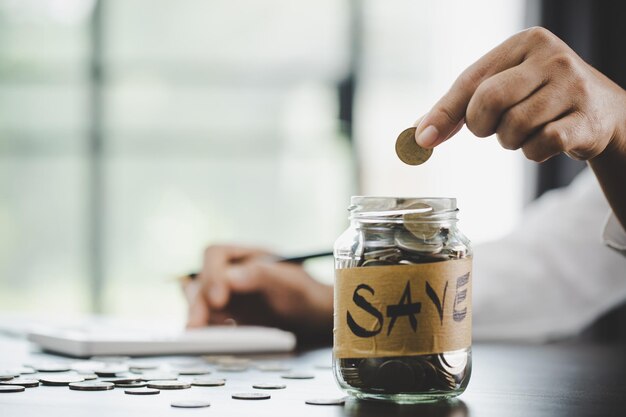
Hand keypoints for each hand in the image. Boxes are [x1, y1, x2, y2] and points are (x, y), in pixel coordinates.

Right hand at [182, 245, 332, 343]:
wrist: (313, 317)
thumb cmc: (306, 294)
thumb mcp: (291, 282)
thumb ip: (263, 275)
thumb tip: (230, 277)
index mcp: (246, 256)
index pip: (215, 255)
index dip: (212, 275)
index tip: (219, 299)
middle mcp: (231, 272)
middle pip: (201, 280)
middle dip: (197, 303)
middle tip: (196, 327)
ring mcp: (226, 295)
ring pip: (198, 301)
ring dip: (196, 317)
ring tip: (198, 336)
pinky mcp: (225, 316)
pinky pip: (206, 320)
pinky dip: (205, 329)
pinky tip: (210, 340)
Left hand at [414, 26, 625, 161]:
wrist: (602, 112)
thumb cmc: (538, 97)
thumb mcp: (502, 87)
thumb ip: (459, 107)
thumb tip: (420, 135)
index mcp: (525, 42)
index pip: (472, 80)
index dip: (445, 112)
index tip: (423, 139)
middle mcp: (552, 57)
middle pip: (489, 101)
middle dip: (482, 125)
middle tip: (494, 127)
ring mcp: (573, 87)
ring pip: (513, 128)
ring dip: (510, 141)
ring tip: (527, 130)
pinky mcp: (586, 119)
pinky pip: (538, 147)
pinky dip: (533, 153)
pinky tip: (547, 141)